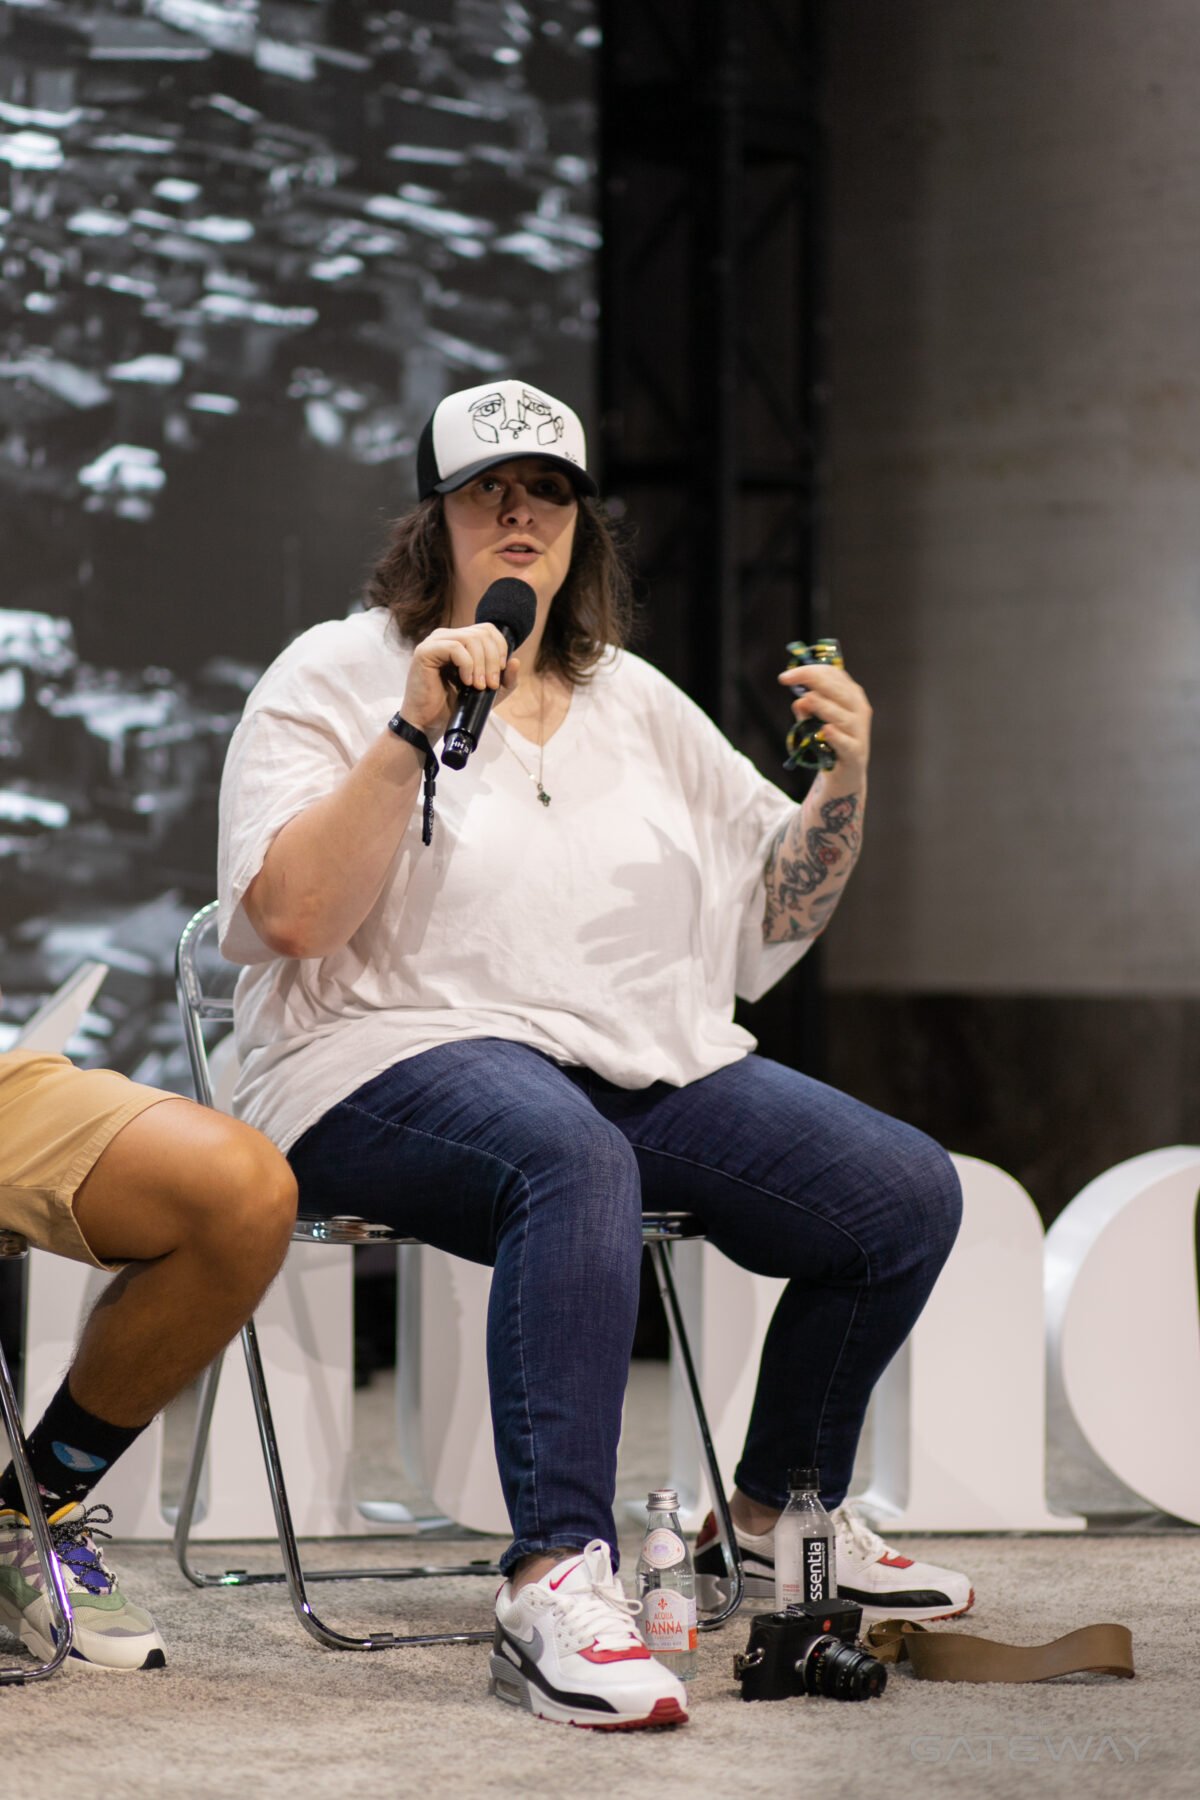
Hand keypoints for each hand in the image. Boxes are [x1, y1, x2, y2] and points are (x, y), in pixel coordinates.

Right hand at [400, 623, 520, 740]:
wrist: (430, 724)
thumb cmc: (455, 707)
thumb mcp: (489, 693)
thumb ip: (505, 678)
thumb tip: (515, 661)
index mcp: (460, 641)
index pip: (487, 630)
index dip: (500, 647)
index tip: (500, 671)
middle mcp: (446, 636)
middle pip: (482, 633)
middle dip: (492, 659)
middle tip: (491, 685)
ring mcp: (435, 642)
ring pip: (470, 639)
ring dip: (481, 664)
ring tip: (478, 686)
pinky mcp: (425, 651)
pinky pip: (454, 647)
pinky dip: (467, 665)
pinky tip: (466, 682)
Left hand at [777, 658, 871, 783]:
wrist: (845, 775)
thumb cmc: (828, 741)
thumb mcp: (813, 722)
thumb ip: (806, 711)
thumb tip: (799, 701)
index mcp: (851, 696)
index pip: (833, 675)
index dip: (809, 671)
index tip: (785, 676)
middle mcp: (858, 710)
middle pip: (839, 691)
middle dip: (814, 681)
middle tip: (789, 679)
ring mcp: (859, 732)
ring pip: (843, 716)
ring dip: (824, 706)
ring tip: (807, 698)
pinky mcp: (855, 754)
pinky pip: (846, 744)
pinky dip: (836, 737)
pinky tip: (825, 730)